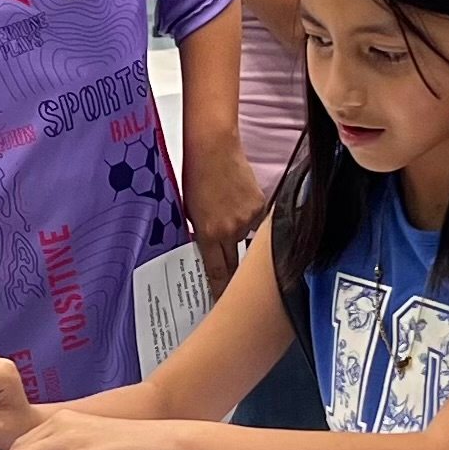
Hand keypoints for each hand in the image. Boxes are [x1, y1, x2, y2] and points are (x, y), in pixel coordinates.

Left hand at [181, 134, 265, 293]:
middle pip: (236, 262)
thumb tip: (206, 251)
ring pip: (247, 239)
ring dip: (239, 235)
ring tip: (227, 216)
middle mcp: (231, 229)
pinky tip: (236, 203)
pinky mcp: (261, 206)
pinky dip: (247, 218)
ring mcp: (249, 218)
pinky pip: (256, 222)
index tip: (221, 302)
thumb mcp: (188, 211)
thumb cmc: (195, 174)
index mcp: (209, 233)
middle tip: (233, 284)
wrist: (213, 147)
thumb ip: (199, 234)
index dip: (220, 290)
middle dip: (235, 273)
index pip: (217, 272)